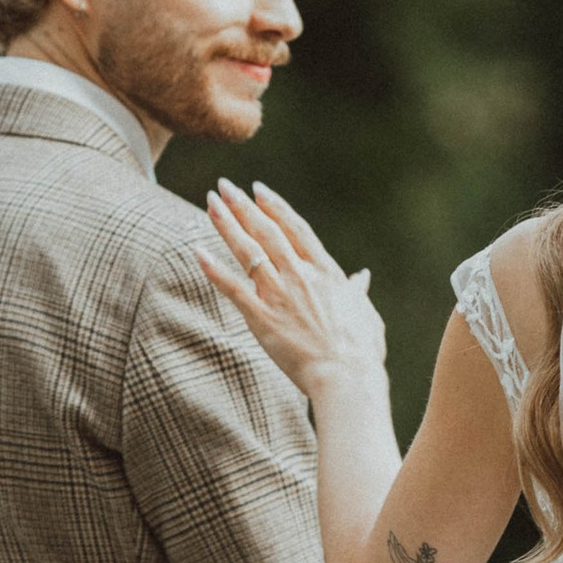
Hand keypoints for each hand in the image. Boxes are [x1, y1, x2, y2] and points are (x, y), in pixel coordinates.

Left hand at [200, 181, 387, 401]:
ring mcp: (280, 294)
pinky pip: (232, 288)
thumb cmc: (361, 350)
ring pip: (248, 251)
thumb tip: (361, 278)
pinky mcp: (262, 318)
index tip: (258, 189)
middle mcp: (301, 275)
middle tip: (224, 186)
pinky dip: (214, 269)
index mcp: (326, 272)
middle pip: (266, 231)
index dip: (275, 207)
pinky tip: (197, 251)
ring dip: (226, 224)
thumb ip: (357, 291)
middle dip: (243, 206)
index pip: (296, 229)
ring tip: (210, 203)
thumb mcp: (365, 313)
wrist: (347, 376)